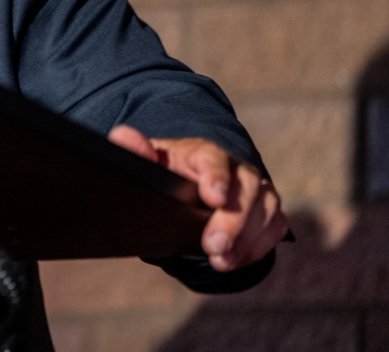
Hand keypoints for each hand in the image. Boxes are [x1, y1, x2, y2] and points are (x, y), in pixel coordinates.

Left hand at [108, 125, 288, 271]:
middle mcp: (236, 168)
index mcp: (202, 153)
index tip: (212, 199)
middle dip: (232, 220)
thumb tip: (122, 135)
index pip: (213, 158)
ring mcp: (256, 190)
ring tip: (221, 262)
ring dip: (247, 239)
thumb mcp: (148, 166)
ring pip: (265, 209)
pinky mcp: (268, 212)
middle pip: (245, 187)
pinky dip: (258, 247)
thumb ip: (135, 152)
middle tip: (213, 246)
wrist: (188, 193)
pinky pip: (274, 228)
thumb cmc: (166, 177)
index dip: (215, 177)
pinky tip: (235, 261)